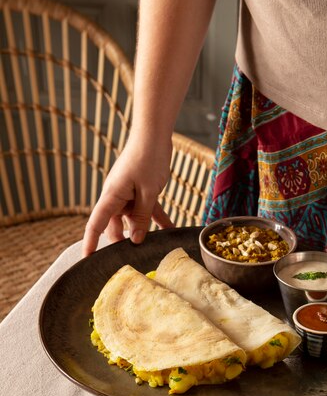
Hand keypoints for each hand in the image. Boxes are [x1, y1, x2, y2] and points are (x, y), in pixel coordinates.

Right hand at [82, 138, 174, 256]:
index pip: (95, 224)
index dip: (90, 243)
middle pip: (114, 226)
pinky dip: (156, 220)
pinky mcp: (140, 192)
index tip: (87, 260)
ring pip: (132, 220)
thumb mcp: (148, 192)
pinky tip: (170, 230)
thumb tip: (135, 240)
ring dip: (144, 231)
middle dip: (123, 243)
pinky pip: (146, 211)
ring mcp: (128, 195)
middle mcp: (116, 198)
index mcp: (111, 197)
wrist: (154, 136)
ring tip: (156, 248)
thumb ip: (141, 218)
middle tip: (135, 259)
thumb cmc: (148, 159)